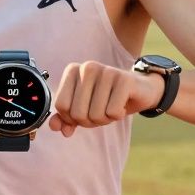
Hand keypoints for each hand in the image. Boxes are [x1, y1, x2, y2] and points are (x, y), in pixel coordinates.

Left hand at [47, 60, 165, 136]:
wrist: (140, 91)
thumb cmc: (107, 99)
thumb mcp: (84, 109)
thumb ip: (66, 118)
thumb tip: (54, 127)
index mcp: (73, 70)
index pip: (61, 106)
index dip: (72, 118)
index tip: (85, 110)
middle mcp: (88, 67)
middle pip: (77, 113)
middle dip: (90, 121)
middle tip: (101, 110)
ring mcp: (106, 71)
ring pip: (95, 115)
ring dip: (105, 119)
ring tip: (112, 107)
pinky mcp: (124, 79)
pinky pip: (112, 112)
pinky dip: (118, 116)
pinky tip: (122, 105)